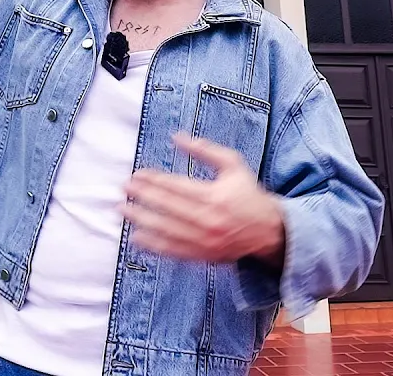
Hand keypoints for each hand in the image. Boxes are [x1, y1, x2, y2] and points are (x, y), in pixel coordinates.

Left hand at [121, 133, 284, 266]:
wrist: (268, 230)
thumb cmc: (248, 193)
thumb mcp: (232, 164)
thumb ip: (205, 150)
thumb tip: (177, 137)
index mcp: (215, 196)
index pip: (176, 186)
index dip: (154, 180)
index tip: (136, 174)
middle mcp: (208, 219)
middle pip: (167, 207)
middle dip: (143, 197)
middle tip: (124, 189)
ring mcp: (205, 240)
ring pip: (166, 230)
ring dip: (142, 219)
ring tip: (123, 210)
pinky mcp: (203, 255)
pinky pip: (173, 251)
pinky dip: (153, 245)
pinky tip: (136, 237)